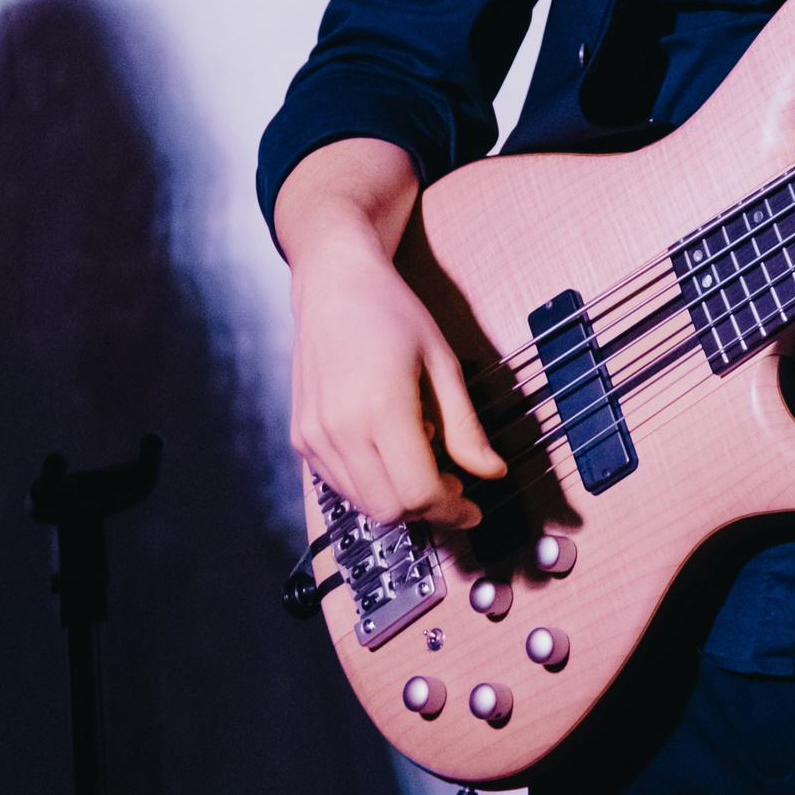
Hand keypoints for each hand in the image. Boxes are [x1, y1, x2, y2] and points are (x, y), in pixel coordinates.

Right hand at [276, 139, 505, 529]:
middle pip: (390, 510)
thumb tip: (493, 472)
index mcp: (381, 407)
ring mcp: (315, 438)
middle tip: (454, 487)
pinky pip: (341, 485)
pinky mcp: (302, 439)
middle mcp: (340, 429)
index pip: (418, 492)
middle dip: (428, 510)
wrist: (333, 284)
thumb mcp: (442, 361)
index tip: (473, 507)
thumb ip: (465, 425)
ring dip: (399, 500)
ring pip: (364, 504)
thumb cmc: (392, 313)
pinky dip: (371, 484)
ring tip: (422, 457)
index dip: (452, 509)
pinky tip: (389, 448)